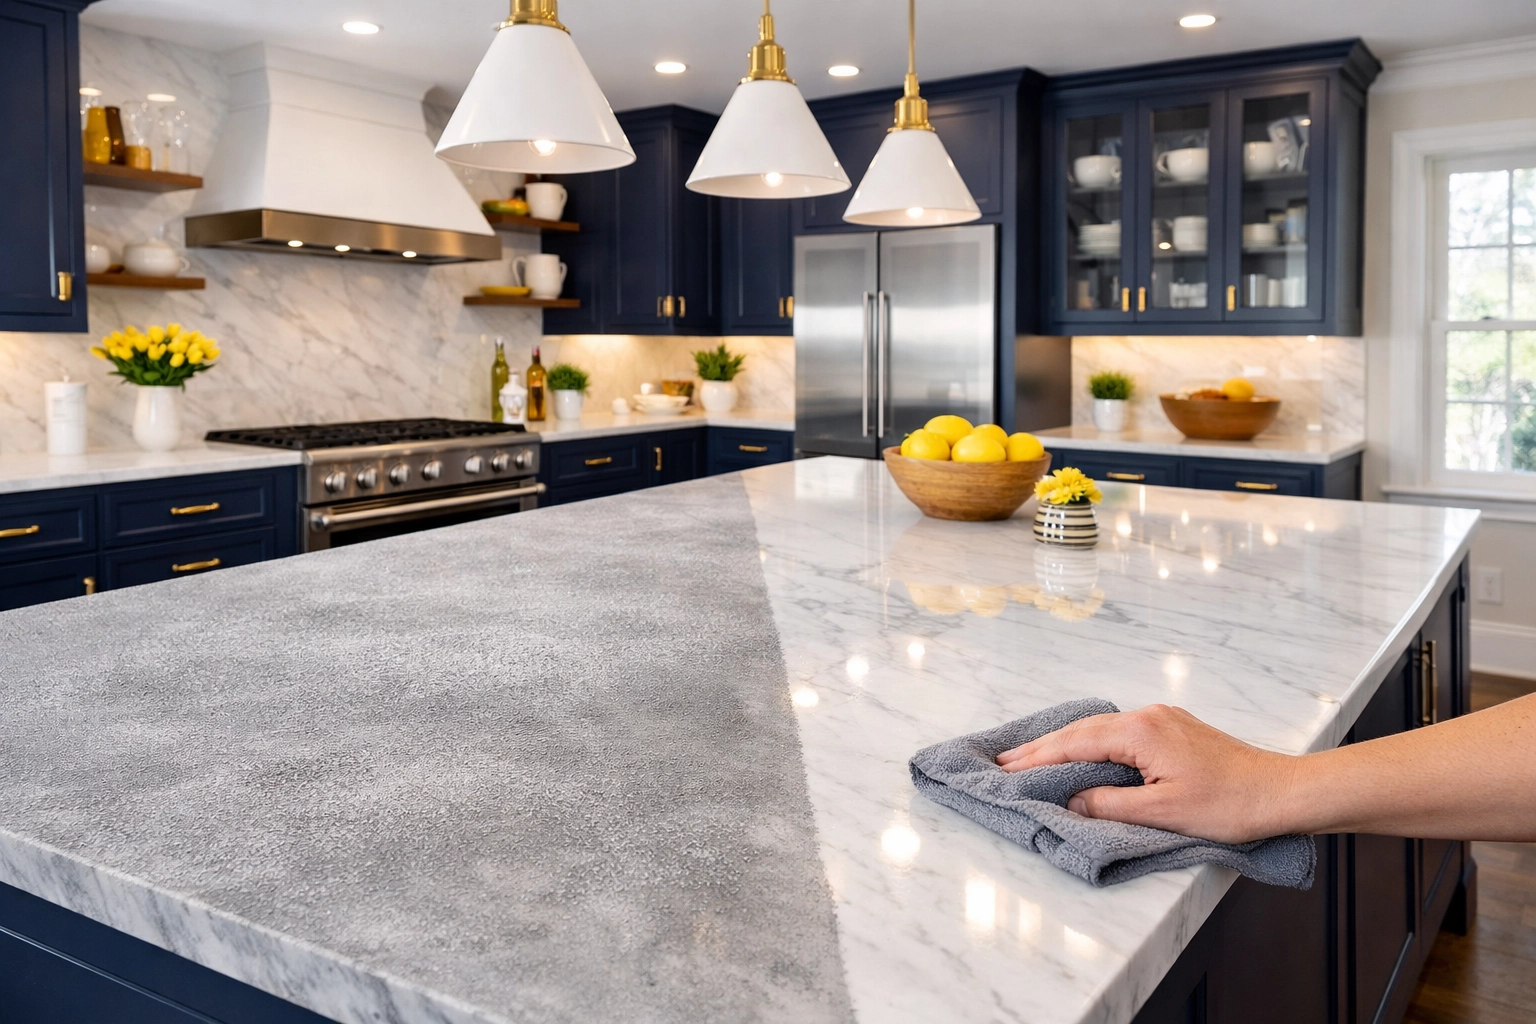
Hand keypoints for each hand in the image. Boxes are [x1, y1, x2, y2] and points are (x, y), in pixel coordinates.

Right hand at [995, 704, 1297, 843]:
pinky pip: (1119, 731)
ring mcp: (1162, 719)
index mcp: (1140, 732)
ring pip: (1099, 728)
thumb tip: (1071, 801)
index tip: (1004, 769)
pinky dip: (1091, 742)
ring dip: (1064, 743)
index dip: (1037, 758)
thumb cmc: (1229, 804)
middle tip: (1003, 761)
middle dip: (1041, 746)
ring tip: (1031, 757)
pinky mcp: (1174, 729)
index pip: (1074, 744)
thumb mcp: (1162, 813)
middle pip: (1081, 730)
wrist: (1282, 792)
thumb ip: (1109, 804)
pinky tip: (1081, 751)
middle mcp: (1147, 716)